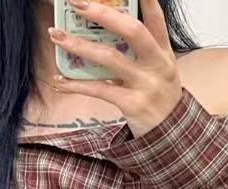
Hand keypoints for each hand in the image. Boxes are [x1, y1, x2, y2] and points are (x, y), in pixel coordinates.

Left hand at [47, 0, 183, 138]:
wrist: (170, 137)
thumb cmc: (159, 98)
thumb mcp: (159, 70)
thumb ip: (141, 51)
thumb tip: (106, 30)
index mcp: (164, 52)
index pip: (156, 19)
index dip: (146, 0)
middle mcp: (157, 65)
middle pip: (132, 31)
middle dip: (103, 14)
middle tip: (77, 3)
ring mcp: (145, 85)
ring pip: (110, 58)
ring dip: (79, 45)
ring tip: (57, 36)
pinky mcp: (132, 104)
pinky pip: (99, 89)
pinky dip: (76, 85)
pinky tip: (60, 81)